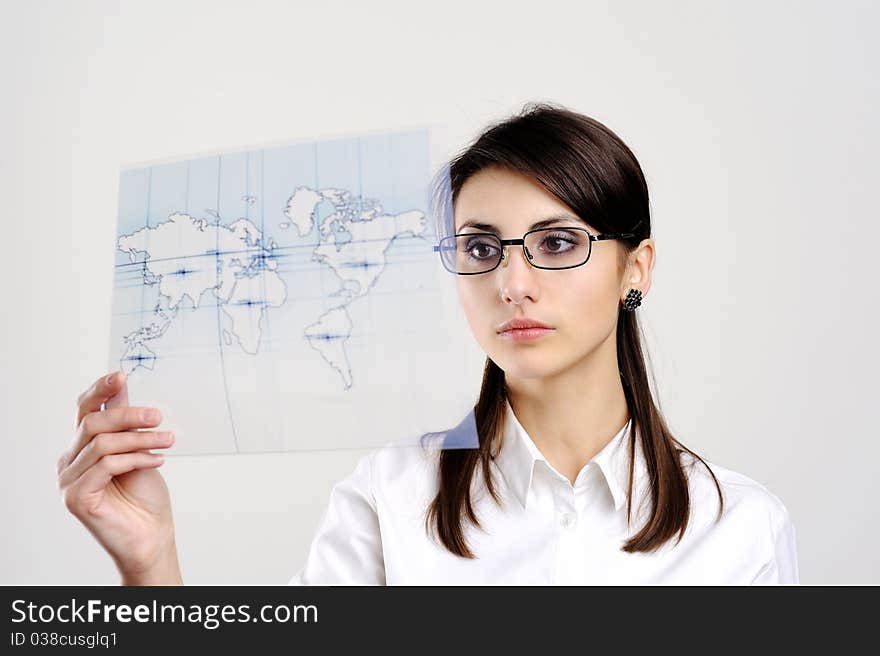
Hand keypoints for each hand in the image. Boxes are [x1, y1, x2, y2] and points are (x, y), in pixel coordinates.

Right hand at [57, 370, 181, 583]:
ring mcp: (68, 480)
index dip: (100, 389)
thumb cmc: (145, 496)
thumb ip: (127, 422)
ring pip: (102, 443)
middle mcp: (69, 461)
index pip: (84, 409)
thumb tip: (124, 385)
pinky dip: (135, 459)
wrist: (152, 535)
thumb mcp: (139, 449)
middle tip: (158, 415)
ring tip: (168, 439)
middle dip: (128, 415)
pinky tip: (157, 461)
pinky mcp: (76, 497)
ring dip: (140, 438)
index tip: (122, 375)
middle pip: (92, 423)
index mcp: (81, 447)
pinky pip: (106, 466)